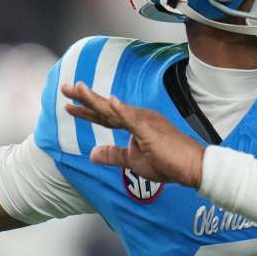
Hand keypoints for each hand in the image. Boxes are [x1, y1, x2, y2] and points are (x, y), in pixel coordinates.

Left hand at [61, 82, 205, 187]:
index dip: (86, 110)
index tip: (68, 105)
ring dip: (96, 99)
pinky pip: (133, 119)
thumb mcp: (132, 161)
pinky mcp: (151, 129)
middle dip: (84, 97)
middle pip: (105, 106)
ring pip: (114, 109)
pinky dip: (120, 109)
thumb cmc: (167, 163)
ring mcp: (145, 121)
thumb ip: (113, 155)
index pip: (105, 115)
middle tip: (64, 87)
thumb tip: (91, 153)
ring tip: (78, 89)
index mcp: (134, 123)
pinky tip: (109, 102)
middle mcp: (138, 117)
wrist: (192, 168)